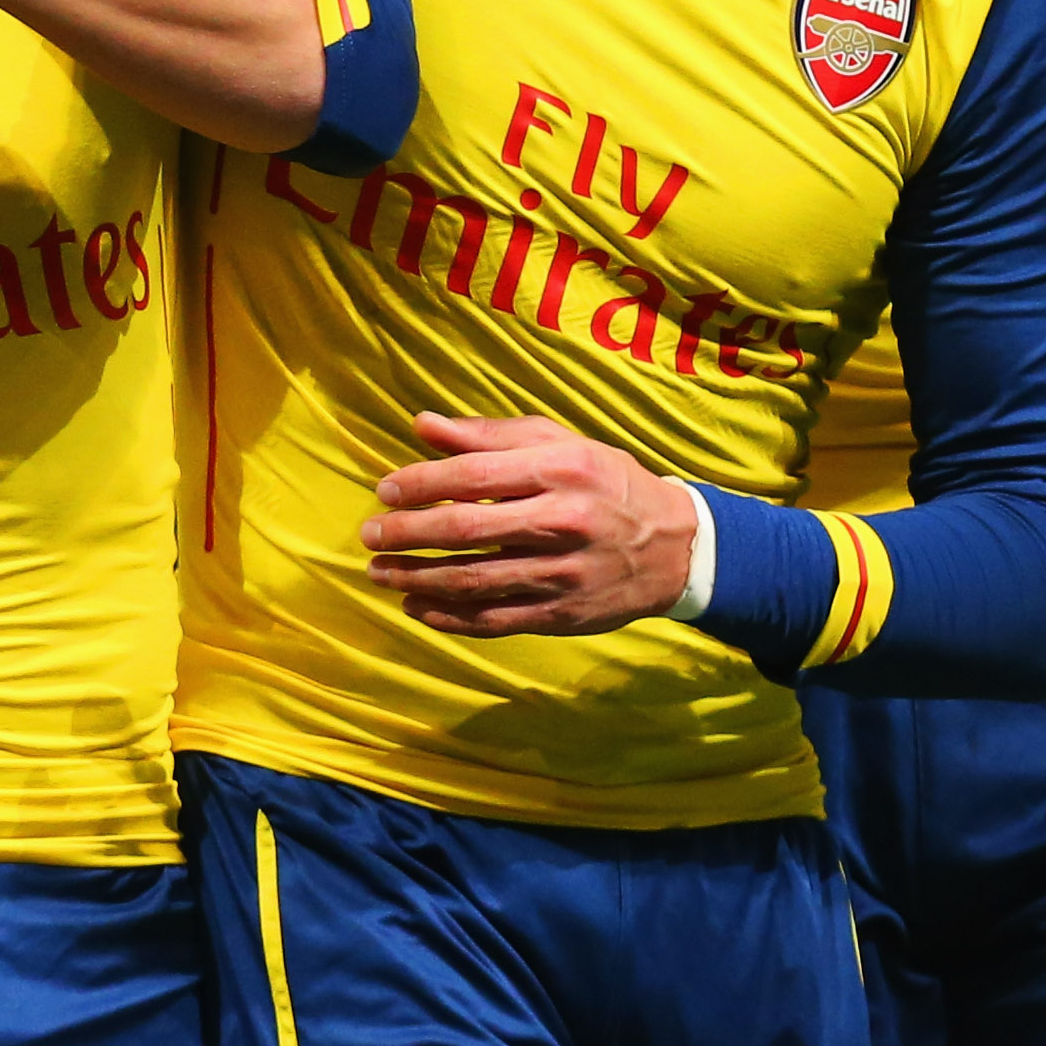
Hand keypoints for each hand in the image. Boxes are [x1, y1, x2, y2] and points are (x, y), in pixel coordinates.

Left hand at [359, 412, 697, 636]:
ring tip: (379, 572)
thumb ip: (489, 436)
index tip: (384, 491)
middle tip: (368, 534)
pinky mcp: (562, 615)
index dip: (420, 485)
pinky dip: (449, 617)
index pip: (473, 477)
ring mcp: (562, 574)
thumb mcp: (559, 444)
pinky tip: (416, 606)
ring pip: (475, 582)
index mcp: (559, 470)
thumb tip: (422, 425)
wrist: (676, 547)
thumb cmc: (606, 483)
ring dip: (417, 579)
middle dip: (407, 535)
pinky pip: (494, 620)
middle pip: (467, 532)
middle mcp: (561, 522)